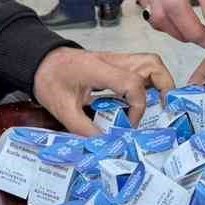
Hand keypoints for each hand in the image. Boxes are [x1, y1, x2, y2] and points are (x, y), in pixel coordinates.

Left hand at [32, 48, 175, 136]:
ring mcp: (116, 59)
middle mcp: (112, 60)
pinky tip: (143, 101)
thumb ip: (84, 128)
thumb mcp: (62, 109)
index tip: (128, 124)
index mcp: (98, 69)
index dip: (137, 107)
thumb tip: (106, 144)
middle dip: (165, 87)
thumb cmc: (49, 81)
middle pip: (152, 64)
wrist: (40, 61)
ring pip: (150, 62)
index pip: (133, 83)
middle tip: (164, 111)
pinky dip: (149, 82)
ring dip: (160, 83)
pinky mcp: (115, 63)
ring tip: (159, 106)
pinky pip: (141, 67)